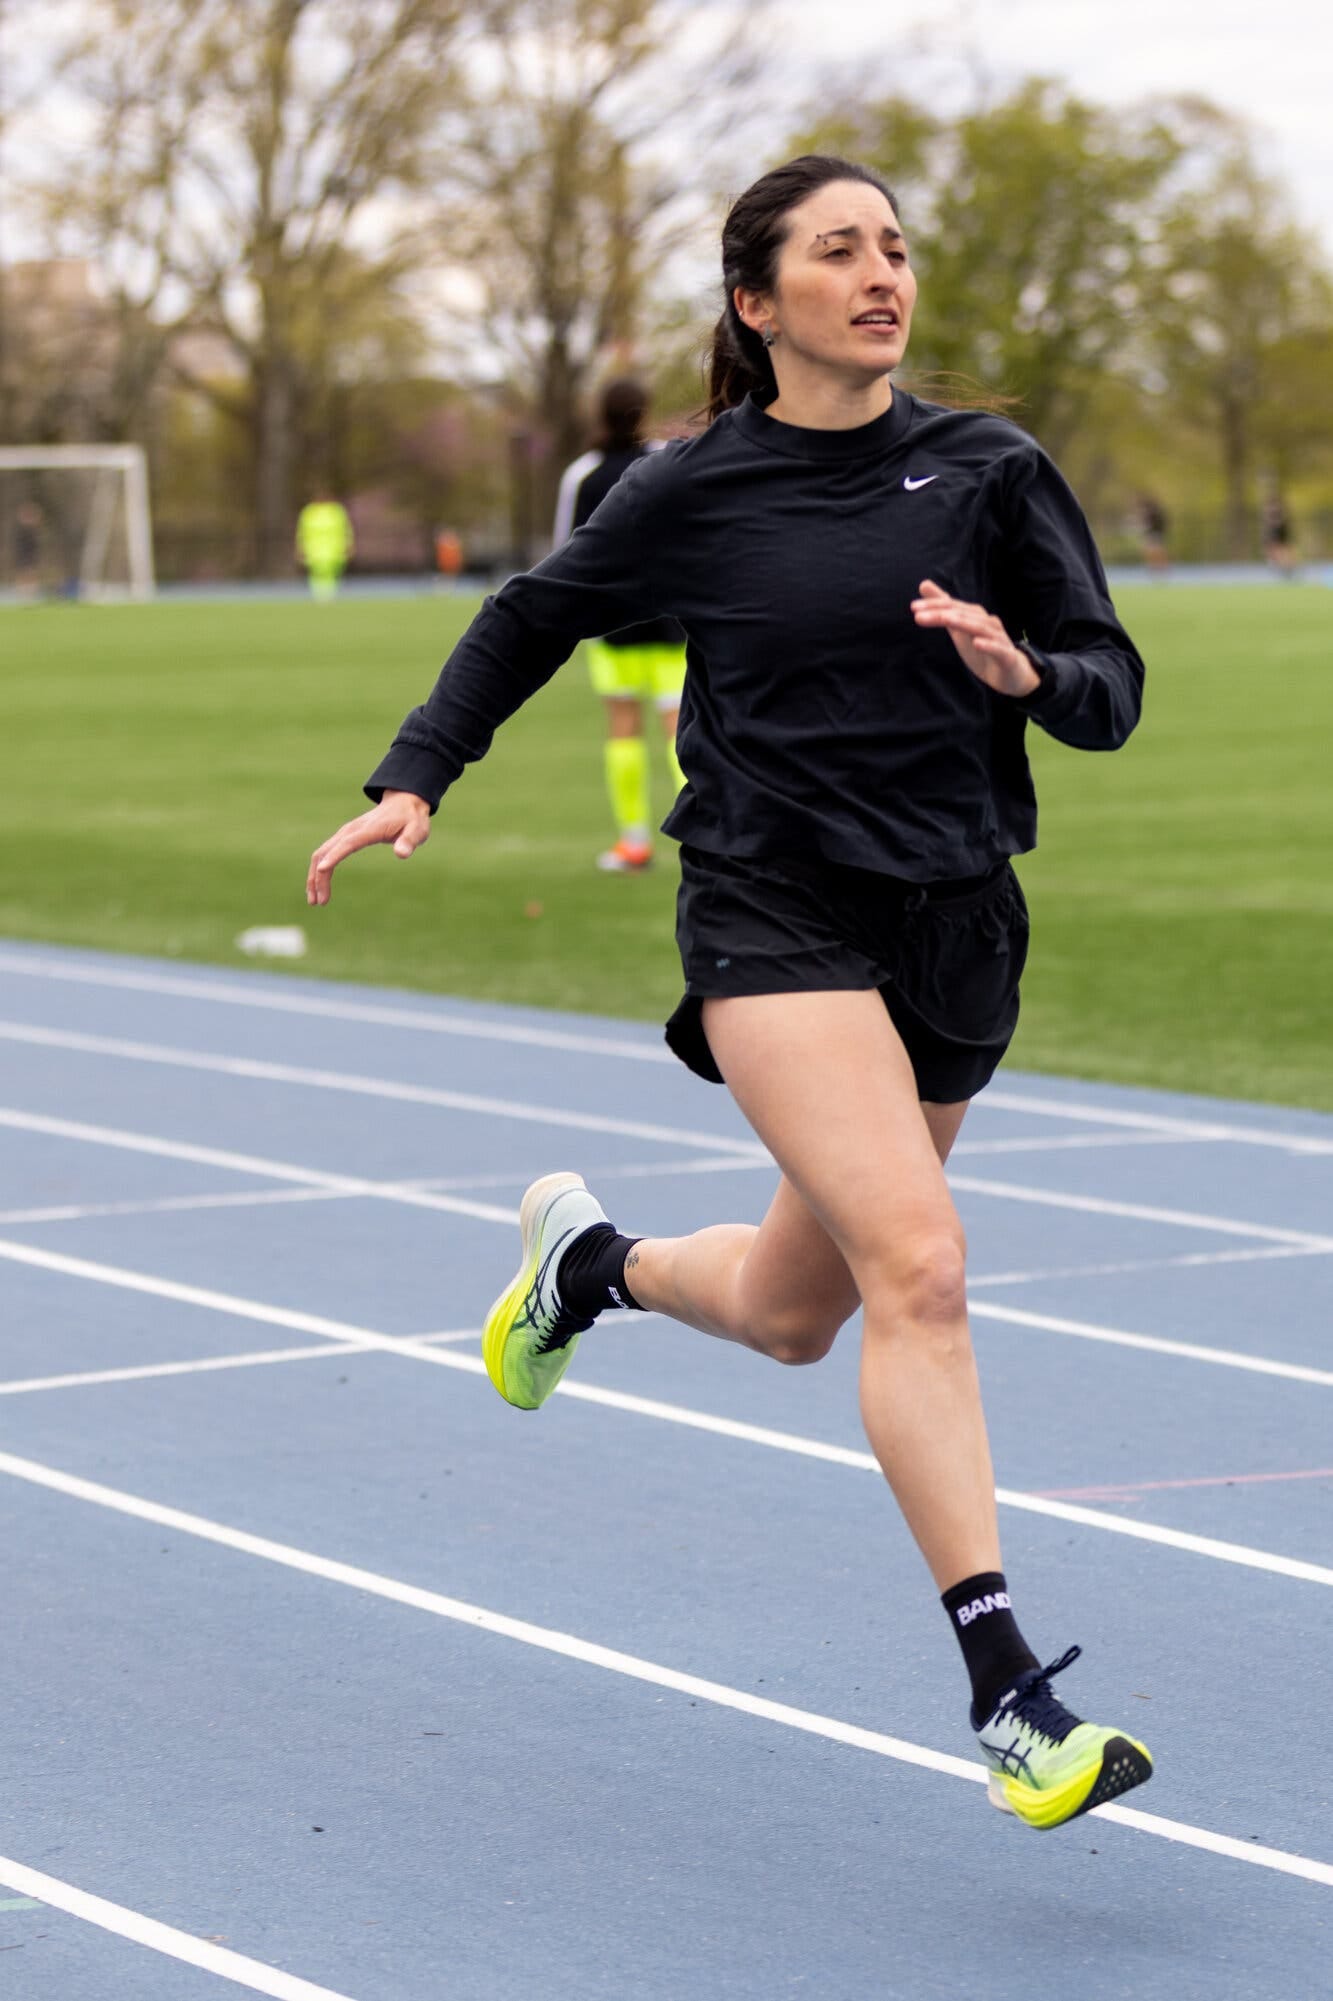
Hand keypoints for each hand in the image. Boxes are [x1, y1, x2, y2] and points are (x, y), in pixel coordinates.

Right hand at [306, 789, 430, 905]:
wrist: (403, 802)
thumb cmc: (411, 819)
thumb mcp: (417, 830)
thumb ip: (409, 841)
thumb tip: (401, 854)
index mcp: (369, 829)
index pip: (348, 843)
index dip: (335, 856)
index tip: (322, 870)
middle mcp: (351, 830)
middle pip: (327, 851)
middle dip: (318, 876)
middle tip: (319, 902)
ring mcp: (345, 833)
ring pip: (321, 853)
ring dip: (314, 876)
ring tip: (315, 900)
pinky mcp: (344, 838)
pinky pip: (325, 853)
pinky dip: (319, 870)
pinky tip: (319, 886)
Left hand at [911, 579, 1039, 696]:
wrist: (1011, 672)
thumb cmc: (983, 647)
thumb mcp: (958, 628)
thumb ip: (943, 608)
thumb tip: (924, 584)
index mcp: (975, 616)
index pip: (952, 607)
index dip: (933, 605)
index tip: (913, 607)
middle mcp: (987, 623)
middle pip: (963, 615)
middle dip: (941, 613)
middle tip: (918, 615)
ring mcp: (998, 638)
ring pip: (980, 628)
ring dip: (963, 623)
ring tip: (946, 620)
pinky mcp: (1007, 656)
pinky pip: (998, 649)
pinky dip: (988, 645)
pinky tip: (977, 643)